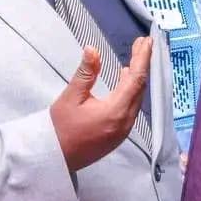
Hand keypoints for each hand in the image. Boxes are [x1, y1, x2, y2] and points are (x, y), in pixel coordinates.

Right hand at [50, 37, 151, 171]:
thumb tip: (93, 49)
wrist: (53, 158)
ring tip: (135, 59)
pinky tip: (126, 81)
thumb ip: (86, 73)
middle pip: (140, 88)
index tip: (147, 41)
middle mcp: (125, 122)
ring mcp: (123, 131)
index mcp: (115, 111)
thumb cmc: (60, 128)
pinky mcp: (118, 135)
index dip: (143, 58)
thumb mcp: (71, 97)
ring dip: (137, 78)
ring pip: (137, 98)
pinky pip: (132, 108)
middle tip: (142, 44)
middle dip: (142, 64)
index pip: (136, 79)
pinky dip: (132, 91)